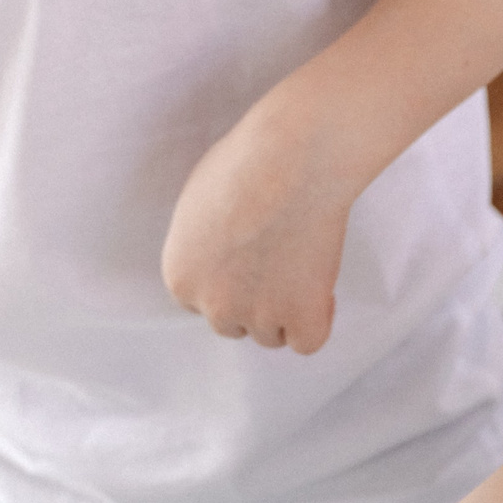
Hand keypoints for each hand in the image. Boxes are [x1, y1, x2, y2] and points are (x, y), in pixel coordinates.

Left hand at [162, 108, 353, 353]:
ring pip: (271, 335)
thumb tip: (217, 251)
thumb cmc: (246, 163)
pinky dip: (317, 320)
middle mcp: (212, 304)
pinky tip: (321, 289)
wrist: (289, 160)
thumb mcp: (198, 201)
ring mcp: (257, 317)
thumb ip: (202, 241)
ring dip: (286, 308)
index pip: (201, 302)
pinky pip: (308, 342)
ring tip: (301, 262)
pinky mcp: (300, 318)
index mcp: (180, 275)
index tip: (246, 259)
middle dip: (253, 300)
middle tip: (276, 260)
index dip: (227, 281)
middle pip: (232, 324)